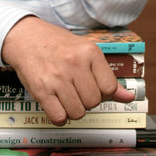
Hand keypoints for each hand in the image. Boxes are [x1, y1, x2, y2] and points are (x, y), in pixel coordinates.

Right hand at [1, 17, 134, 125]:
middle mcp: (75, 63)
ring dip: (73, 109)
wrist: (26, 37)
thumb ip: (106, 75)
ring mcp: (57, 77)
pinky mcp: (41, 90)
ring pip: (78, 112)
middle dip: (87, 101)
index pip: (110, 88)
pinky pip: (59, 117)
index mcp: (90, 51)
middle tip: (76, 89)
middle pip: (94, 102)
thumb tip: (129, 98)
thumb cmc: (58, 45)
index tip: (93, 86)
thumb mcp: (85, 51)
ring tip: (66, 95)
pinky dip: (59, 116)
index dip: (102, 92)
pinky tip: (56, 103)